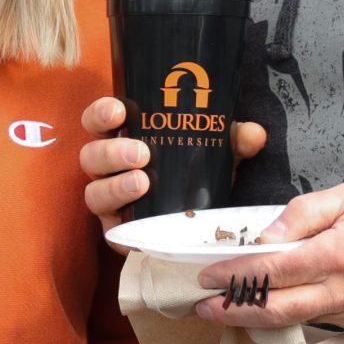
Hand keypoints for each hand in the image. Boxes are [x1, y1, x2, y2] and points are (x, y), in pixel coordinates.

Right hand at [77, 95, 264, 230]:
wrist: (195, 218)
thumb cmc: (192, 172)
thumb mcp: (215, 152)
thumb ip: (233, 140)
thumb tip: (254, 133)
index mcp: (122, 138)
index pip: (99, 121)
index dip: (102, 113)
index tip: (121, 110)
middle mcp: (108, 169)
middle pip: (90, 156)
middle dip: (111, 152)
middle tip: (141, 153)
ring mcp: (108, 201)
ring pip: (93, 192)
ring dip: (115, 186)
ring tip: (142, 182)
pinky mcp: (117, 232)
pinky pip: (108, 233)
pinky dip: (120, 229)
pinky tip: (137, 227)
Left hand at [194, 178, 343, 333]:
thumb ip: (305, 213)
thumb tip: (267, 235)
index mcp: (339, 254)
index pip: (269, 272)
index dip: (232, 277)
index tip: (206, 277)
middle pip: (276, 311)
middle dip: (234, 312)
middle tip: (205, 308)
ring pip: (300, 320)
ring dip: (264, 315)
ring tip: (235, 304)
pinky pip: (327, 320)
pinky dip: (301, 312)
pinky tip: (286, 301)